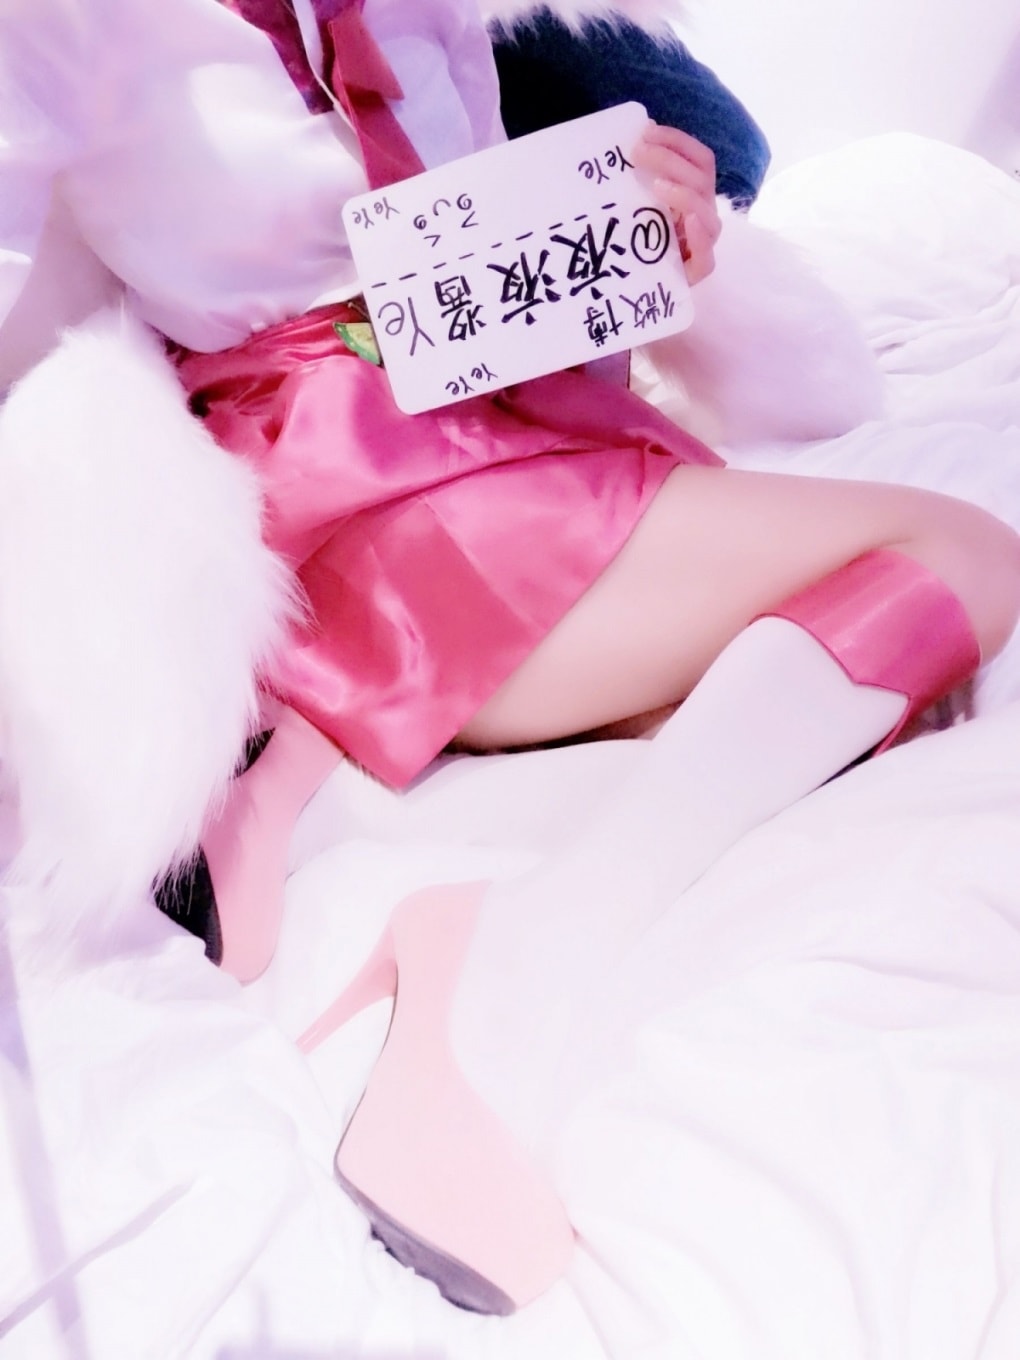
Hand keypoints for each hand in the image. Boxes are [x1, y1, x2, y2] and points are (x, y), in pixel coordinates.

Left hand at [631, 122, 720, 285]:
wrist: (636, 287)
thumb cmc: (637, 242)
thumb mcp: (637, 204)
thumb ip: (641, 178)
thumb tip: (633, 138)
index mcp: (694, 195)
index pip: (699, 159)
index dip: (677, 141)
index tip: (647, 130)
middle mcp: (702, 216)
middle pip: (701, 179)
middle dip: (670, 160)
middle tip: (637, 153)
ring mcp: (702, 244)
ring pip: (708, 214)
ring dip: (684, 194)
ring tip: (657, 186)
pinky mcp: (696, 273)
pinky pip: (706, 258)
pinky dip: (700, 236)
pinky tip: (689, 221)